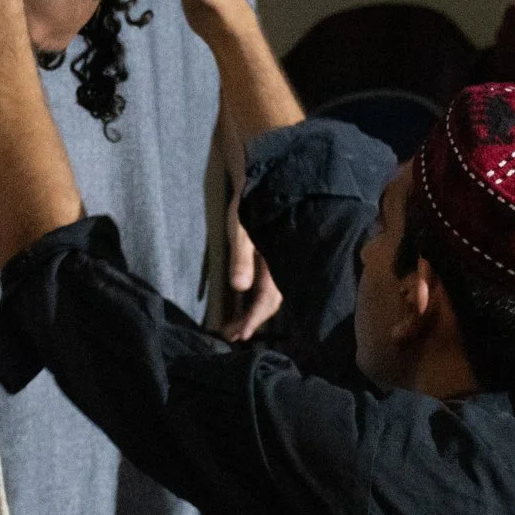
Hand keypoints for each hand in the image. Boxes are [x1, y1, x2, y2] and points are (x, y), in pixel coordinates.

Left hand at [219, 213, 282, 338]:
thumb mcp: (241, 229)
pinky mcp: (274, 256)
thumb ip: (241, 258)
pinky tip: (246, 303)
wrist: (263, 179)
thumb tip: (239, 287)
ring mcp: (280, 261)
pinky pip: (269, 284)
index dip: (254, 319)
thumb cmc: (251, 202)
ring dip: (254, 312)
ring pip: (271, 294)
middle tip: (231, 336)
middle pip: (271, 301)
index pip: (268, 299)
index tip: (240, 335)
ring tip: (234, 327)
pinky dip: (257, 298)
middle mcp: (283, 264)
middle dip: (251, 321)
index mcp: (279, 261)